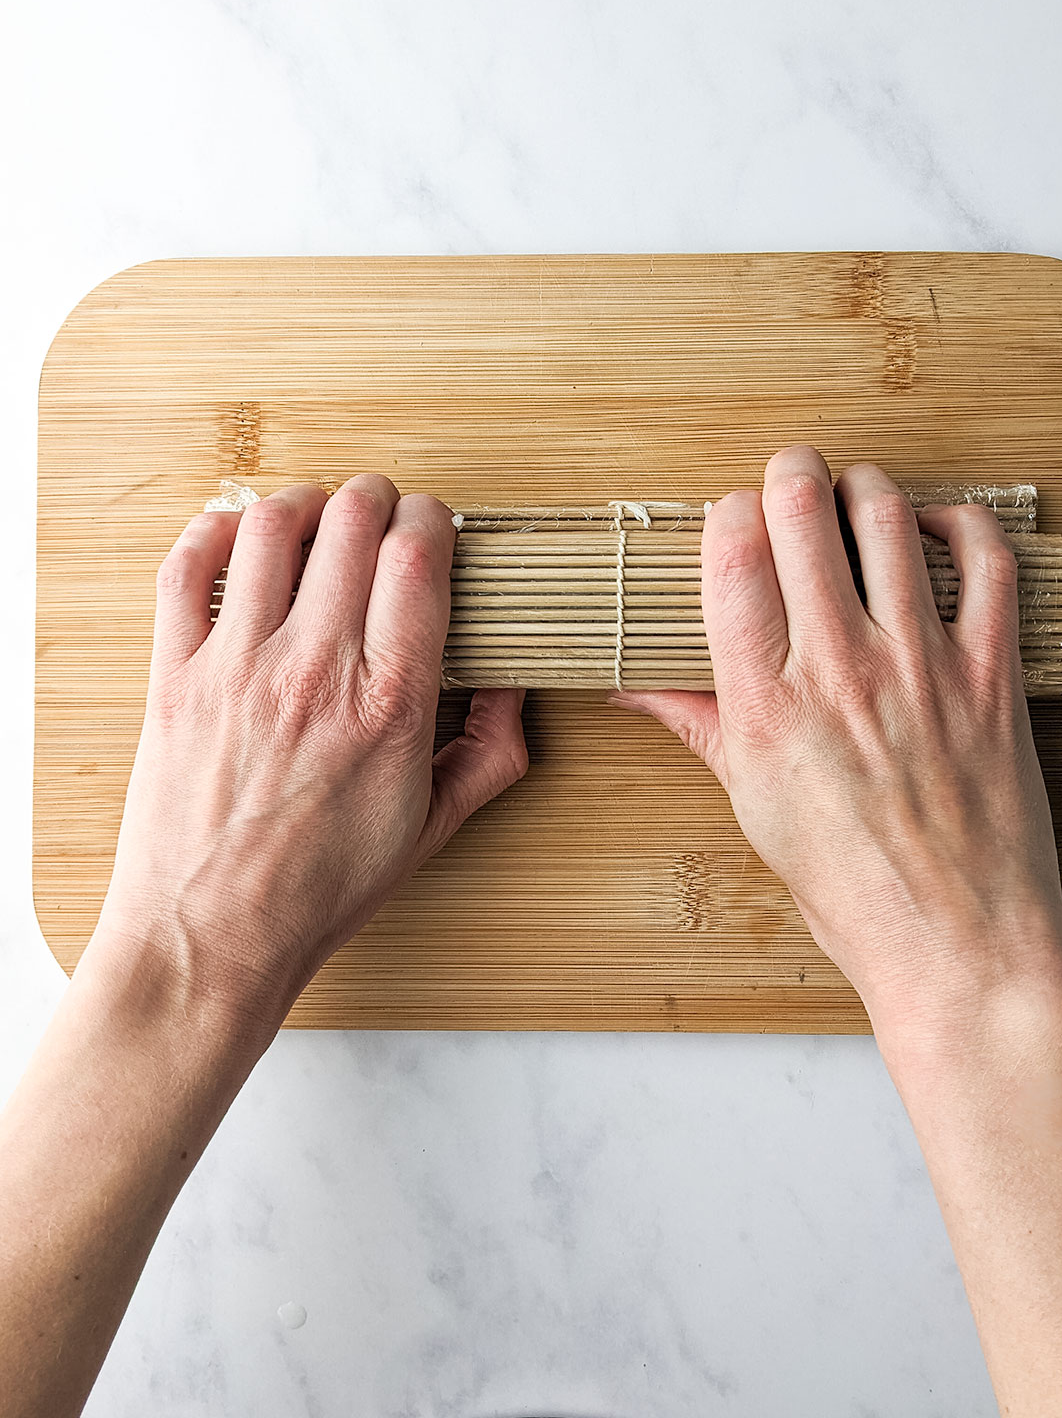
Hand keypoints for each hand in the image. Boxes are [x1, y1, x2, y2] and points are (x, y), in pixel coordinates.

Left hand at [95, 475, 527, 1030]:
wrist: (211, 935)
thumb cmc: (321, 888)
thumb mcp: (434, 827)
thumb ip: (492, 750)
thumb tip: (513, 684)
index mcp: (389, 704)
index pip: (416, 557)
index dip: (430, 519)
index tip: (431, 525)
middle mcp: (315, 672)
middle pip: (350, 523)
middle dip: (375, 497)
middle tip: (378, 510)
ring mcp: (236, 667)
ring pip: (270, 527)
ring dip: (302, 502)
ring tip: (315, 516)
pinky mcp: (176, 675)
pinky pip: (186, 568)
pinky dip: (213, 531)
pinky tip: (237, 537)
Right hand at [612, 446, 1061, 1030]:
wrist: (953, 941)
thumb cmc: (849, 885)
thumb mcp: (749, 802)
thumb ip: (696, 722)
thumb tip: (632, 686)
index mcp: (765, 702)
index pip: (732, 553)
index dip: (729, 512)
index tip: (733, 516)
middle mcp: (838, 668)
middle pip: (803, 511)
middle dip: (792, 471)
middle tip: (792, 475)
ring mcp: (920, 664)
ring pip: (889, 516)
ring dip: (866, 487)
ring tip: (857, 496)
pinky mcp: (990, 672)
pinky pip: (986, 562)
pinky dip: (959, 524)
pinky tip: (935, 529)